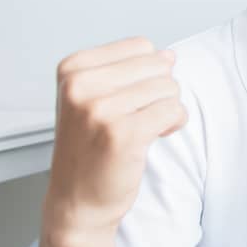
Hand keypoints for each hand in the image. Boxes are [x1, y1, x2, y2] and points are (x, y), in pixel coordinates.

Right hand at [47, 38, 186, 237]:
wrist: (76, 201)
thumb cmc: (89, 149)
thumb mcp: (95, 98)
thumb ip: (130, 71)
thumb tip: (169, 55)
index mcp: (73, 69)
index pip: (140, 46)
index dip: (146, 73)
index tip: (128, 99)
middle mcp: (81, 86)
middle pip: (158, 65)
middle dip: (159, 91)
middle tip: (137, 117)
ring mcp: (100, 110)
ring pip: (169, 88)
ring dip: (166, 110)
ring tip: (142, 129)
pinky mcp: (123, 134)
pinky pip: (174, 111)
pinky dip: (173, 124)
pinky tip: (154, 137)